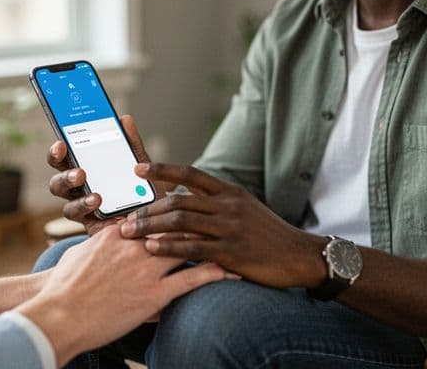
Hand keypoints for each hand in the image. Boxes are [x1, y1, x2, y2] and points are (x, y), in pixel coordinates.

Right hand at [14, 224, 228, 363]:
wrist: (59, 314)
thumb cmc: (63, 288)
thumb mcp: (80, 256)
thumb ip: (100, 244)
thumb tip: (110, 237)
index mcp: (116, 234)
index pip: (152, 218)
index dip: (172, 214)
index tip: (189, 210)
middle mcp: (135, 246)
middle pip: (175, 227)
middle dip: (198, 223)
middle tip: (220, 222)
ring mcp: (146, 269)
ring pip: (189, 248)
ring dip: (214, 245)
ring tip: (234, 244)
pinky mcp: (154, 294)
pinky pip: (193, 279)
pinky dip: (216, 274)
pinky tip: (232, 273)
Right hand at [46, 114, 170, 231]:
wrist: (155, 228)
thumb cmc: (146, 197)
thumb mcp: (143, 169)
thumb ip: (132, 146)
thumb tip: (125, 119)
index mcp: (88, 168)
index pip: (65, 155)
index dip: (58, 149)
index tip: (61, 143)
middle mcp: (79, 185)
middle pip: (57, 172)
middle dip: (58, 165)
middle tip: (75, 164)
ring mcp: (80, 203)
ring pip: (59, 190)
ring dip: (67, 181)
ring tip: (83, 177)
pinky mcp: (86, 221)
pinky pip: (73, 212)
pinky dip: (83, 204)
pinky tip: (96, 200)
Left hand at [120, 162, 326, 289]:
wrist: (300, 257)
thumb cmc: (268, 234)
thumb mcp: (245, 208)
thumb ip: (215, 202)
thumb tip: (181, 199)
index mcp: (229, 192)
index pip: (190, 173)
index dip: (162, 170)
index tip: (137, 169)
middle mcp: (228, 205)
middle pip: (178, 200)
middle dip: (148, 209)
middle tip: (126, 218)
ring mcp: (230, 227)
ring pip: (181, 221)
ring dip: (151, 227)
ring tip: (130, 233)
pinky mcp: (232, 251)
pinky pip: (193, 247)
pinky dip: (168, 247)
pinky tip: (151, 249)